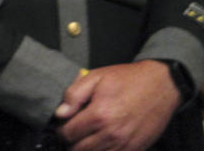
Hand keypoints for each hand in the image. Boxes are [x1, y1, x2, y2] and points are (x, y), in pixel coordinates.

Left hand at [53, 60, 178, 149]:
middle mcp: (112, 134)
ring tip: (86, 138)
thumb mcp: (95, 77)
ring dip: (87, 149)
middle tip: (73, 133)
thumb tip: (60, 114)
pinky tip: (102, 142)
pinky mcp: (137, 149)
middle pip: (79, 150)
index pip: (68, 134)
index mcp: (98, 115)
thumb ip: (74, 95)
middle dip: (71, 143)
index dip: (61, 131)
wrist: (161, 85)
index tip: (63, 126)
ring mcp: (126, 144)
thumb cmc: (126, 79)